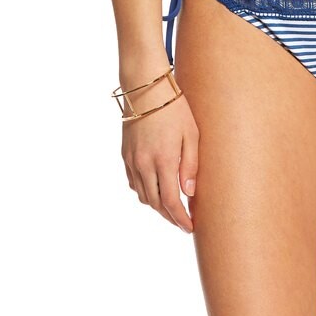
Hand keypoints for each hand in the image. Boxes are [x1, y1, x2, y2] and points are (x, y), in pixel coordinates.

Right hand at [121, 80, 198, 235]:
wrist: (145, 88)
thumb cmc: (174, 107)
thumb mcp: (191, 133)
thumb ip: (190, 164)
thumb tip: (189, 193)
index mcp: (163, 160)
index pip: (170, 201)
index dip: (180, 218)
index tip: (190, 227)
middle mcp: (144, 164)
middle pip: (155, 203)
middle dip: (169, 216)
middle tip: (182, 222)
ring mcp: (131, 160)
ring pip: (142, 195)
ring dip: (156, 206)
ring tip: (171, 208)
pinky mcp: (125, 154)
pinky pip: (133, 182)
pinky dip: (144, 191)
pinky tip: (154, 189)